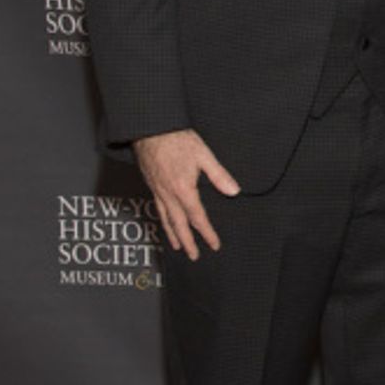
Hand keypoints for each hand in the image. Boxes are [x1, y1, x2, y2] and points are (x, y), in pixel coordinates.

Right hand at [134, 129, 240, 259]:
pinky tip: (165, 222)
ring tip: (178, 247)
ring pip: (165, 219)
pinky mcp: (151, 185)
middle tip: (194, 256)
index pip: (197, 217)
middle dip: (188, 242)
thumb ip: (219, 175)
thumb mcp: (203, 155)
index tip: (214, 245)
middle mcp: (168, 194)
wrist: (150, 128)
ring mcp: (158, 190)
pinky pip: (157, 209)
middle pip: (179, 224)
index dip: (207, 233)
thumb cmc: (177, 139)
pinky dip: (162, 220)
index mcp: (183, 189)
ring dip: (173, 234)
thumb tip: (233, 191)